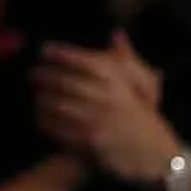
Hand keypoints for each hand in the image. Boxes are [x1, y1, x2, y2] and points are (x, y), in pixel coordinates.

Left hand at [31, 39, 178, 184]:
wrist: (158, 158)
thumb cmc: (145, 121)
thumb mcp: (142, 88)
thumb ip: (125, 59)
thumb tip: (116, 32)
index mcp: (118, 83)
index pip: (82, 60)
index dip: (59, 52)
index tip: (44, 50)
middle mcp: (106, 99)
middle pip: (62, 80)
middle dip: (42, 75)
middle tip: (32, 74)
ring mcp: (97, 121)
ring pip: (55, 104)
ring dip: (41, 99)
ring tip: (36, 96)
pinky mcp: (89, 142)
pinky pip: (56, 128)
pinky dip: (44, 121)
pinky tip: (41, 118)